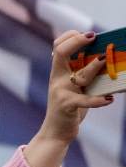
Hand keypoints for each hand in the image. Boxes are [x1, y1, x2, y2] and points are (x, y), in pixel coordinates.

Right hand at [26, 30, 112, 166]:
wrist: (56, 131)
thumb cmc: (70, 106)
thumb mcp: (75, 87)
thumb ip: (84, 73)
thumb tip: (106, 58)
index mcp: (58, 72)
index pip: (58, 46)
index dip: (71, 37)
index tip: (89, 34)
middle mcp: (57, 78)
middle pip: (61, 52)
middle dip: (76, 41)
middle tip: (92, 36)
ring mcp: (61, 91)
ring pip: (79, 75)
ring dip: (94, 67)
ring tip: (105, 60)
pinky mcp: (67, 106)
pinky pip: (84, 101)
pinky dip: (98, 100)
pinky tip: (109, 99)